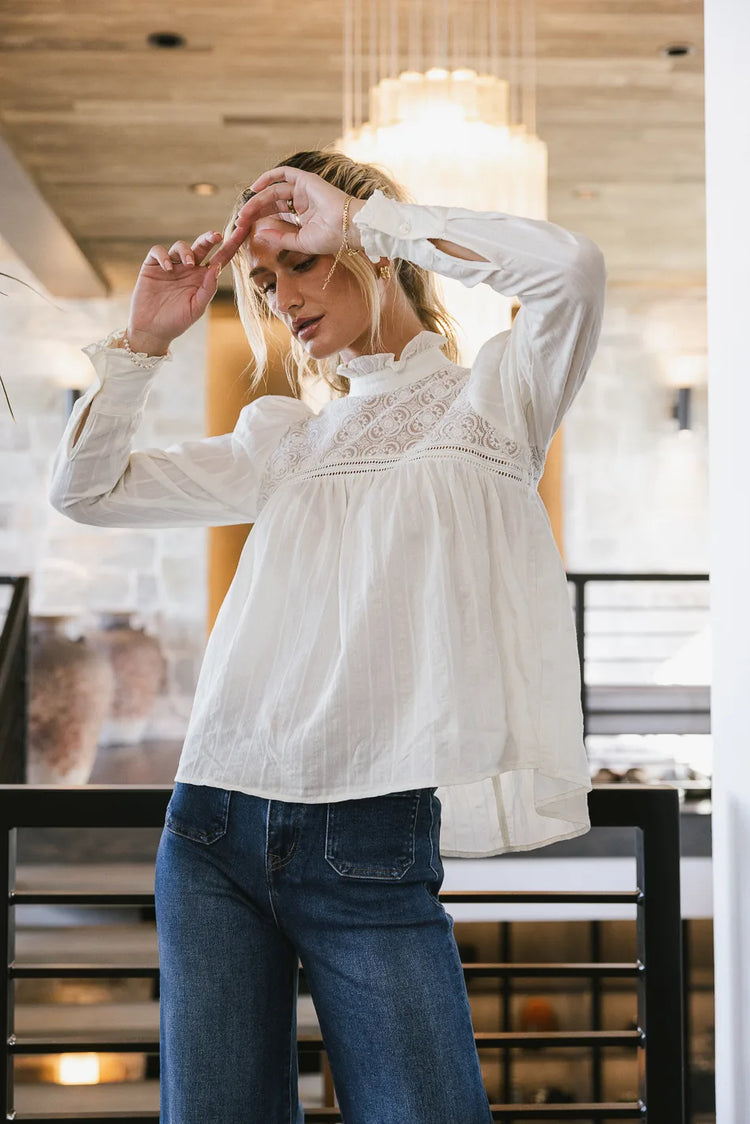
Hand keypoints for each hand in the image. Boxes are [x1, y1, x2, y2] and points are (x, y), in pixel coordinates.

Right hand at [126, 223, 251, 352]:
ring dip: (186, 251)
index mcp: (203, 278)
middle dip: (209, 238)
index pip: (220, 258)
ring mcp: (171, 266)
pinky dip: (163, 256)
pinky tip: (168, 268)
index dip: (232, 245)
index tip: (243, 231)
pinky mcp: (152, 266)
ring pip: (180, 246)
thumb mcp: (197, 307)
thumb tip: (217, 267)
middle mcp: (188, 269)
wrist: (152, 330)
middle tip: (216, 236)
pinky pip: (158, 252)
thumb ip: (208, 288)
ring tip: (188, 264)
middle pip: (201, 246)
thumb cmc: (177, 321)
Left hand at [233, 165, 365, 257]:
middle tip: (240, 221)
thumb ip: (280, 238)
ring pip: (274, 191)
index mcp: (303, 217)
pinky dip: (268, 177)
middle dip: (254, 211)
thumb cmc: (330, 238)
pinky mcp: (306, 180)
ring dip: (257, 200)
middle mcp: (302, 202)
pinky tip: (255, 189)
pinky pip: (283, 173)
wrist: (348, 228)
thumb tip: (259, 234)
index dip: (259, 220)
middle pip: (272, 202)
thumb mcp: (299, 242)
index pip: (276, 214)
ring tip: (245, 212)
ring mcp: (304, 190)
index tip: (245, 229)